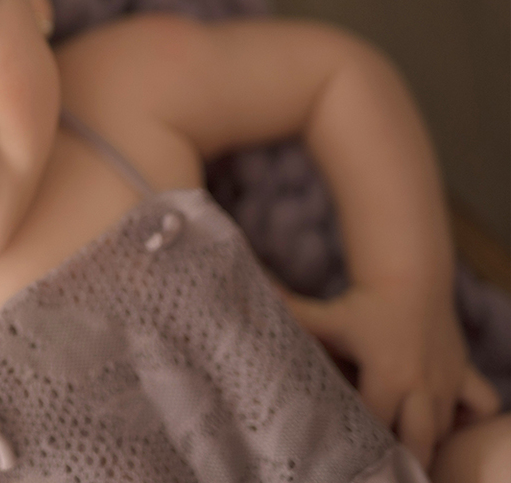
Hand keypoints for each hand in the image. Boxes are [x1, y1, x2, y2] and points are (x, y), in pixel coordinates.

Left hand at [277, 281, 500, 469]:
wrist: (409, 279)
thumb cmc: (363, 304)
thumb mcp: (328, 317)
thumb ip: (293, 316)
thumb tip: (259, 301)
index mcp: (388, 375)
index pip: (376, 422)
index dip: (362, 438)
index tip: (348, 446)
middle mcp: (421, 384)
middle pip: (418, 440)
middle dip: (402, 456)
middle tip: (384, 466)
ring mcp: (447, 382)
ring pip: (444, 430)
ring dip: (427, 441)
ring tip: (404, 453)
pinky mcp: (464, 374)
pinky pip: (483, 406)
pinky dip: (469, 418)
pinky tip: (446, 422)